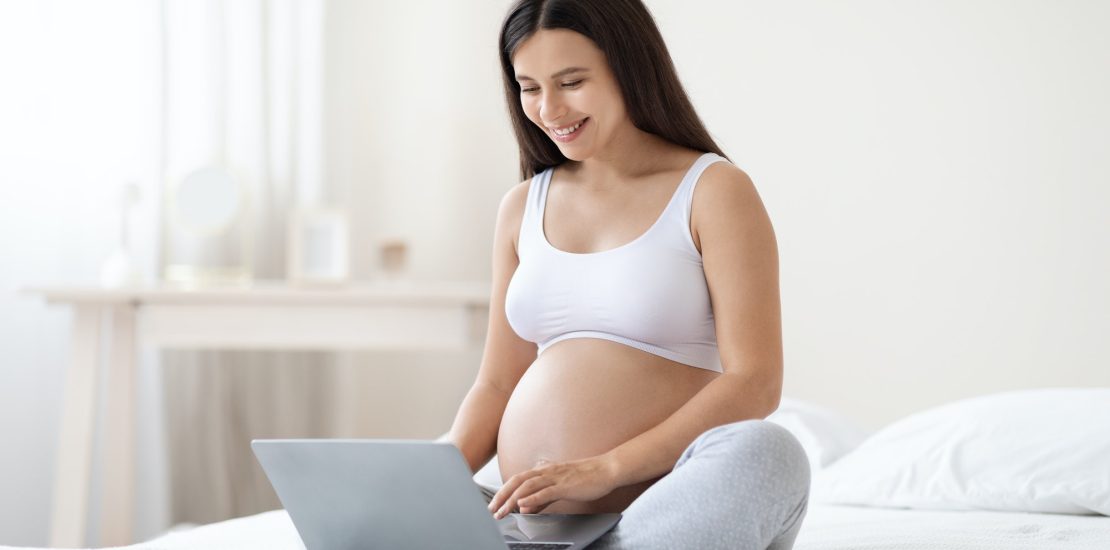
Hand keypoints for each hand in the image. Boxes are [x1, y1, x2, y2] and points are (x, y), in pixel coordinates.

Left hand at [488, 455, 618, 517]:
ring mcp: (556, 477)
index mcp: (545, 471)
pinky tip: (523, 505)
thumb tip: (527, 507)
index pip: (518, 479)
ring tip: (503, 511)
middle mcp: (547, 471)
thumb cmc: (586, 478)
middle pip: (517, 481)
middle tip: (492, 509)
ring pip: (528, 486)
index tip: (495, 504)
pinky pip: (546, 491)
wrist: (607, 470)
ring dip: (512, 499)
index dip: (504, 491)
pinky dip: (532, 498)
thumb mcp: (560, 487)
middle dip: (502, 495)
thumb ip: (543, 497)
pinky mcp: (565, 485)